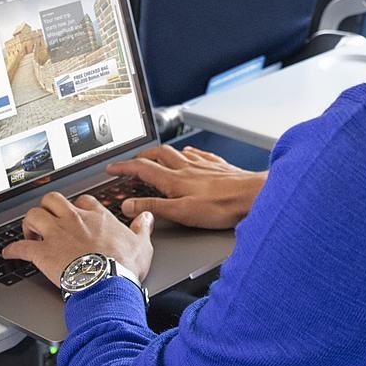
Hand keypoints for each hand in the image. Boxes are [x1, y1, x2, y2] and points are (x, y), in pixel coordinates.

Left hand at [4, 191, 153, 288]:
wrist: (107, 283)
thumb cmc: (123, 266)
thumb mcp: (142, 245)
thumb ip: (142, 228)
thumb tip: (146, 217)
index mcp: (96, 217)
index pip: (83, 201)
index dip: (78, 207)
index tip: (78, 215)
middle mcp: (73, 220)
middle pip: (53, 200)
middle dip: (48, 207)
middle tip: (49, 219)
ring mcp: (56, 234)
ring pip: (33, 215)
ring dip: (29, 223)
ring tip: (30, 232)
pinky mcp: (42, 253)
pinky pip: (20, 247)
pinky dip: (12, 250)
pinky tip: (9, 253)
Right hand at [106, 145, 264, 229]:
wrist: (253, 196)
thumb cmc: (221, 206)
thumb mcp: (181, 213)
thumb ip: (154, 207)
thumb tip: (129, 204)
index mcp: (175, 179)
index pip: (142, 168)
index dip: (124, 167)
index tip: (112, 169)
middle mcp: (187, 167)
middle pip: (158, 154)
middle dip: (142, 156)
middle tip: (133, 161)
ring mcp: (203, 165)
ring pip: (177, 152)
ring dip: (162, 153)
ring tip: (156, 156)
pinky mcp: (218, 166)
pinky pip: (199, 154)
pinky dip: (188, 153)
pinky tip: (191, 155)